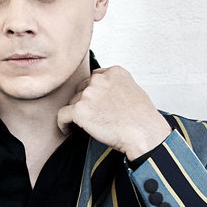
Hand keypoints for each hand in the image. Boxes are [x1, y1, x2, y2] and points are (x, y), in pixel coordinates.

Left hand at [57, 66, 171, 158]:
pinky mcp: (79, 110)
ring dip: (77, 113)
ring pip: (72, 102)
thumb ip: (117, 86)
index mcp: (114, 72)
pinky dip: (62, 123)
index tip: (96, 103)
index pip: (95, 78)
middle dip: (85, 102)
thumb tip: (106, 94)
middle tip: (93, 117)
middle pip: (82, 88)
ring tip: (87, 126)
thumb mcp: (134, 91)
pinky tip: (67, 129)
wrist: (144, 134)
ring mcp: (88, 94)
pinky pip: (62, 115)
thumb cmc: (143, 118)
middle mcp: (100, 79)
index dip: (94, 92)